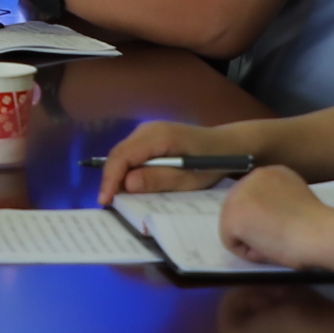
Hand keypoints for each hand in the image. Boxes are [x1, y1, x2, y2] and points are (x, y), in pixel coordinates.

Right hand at [99, 119, 252, 191]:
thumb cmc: (212, 163)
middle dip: (111, 179)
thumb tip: (128, 183)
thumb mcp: (189, 178)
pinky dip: (127, 170)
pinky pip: (131, 154)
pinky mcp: (149, 137)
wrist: (227, 146)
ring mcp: (147, 131)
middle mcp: (148, 129)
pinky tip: (129, 186)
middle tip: (108, 203)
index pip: (123, 155)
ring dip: (118, 175)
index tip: (105, 200)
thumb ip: (159, 179)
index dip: (111, 178)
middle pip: (119, 154)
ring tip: (116, 197)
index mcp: (159, 136)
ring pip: (122, 154)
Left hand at [215, 162, 333, 265]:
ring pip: (234, 226)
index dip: (267, 217)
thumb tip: (266, 213)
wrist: (320, 233)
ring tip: (277, 240)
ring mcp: (238, 196)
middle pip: (240, 210)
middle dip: (255, 227)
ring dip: (253, 239)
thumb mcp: (296, 198)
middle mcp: (251, 177)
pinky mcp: (232, 218)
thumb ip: (278, 199)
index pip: (254, 198)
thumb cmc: (317, 224)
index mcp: (270, 172)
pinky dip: (250, 252)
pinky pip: (232, 243)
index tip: (286, 223)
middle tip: (280, 236)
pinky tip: (269, 247)